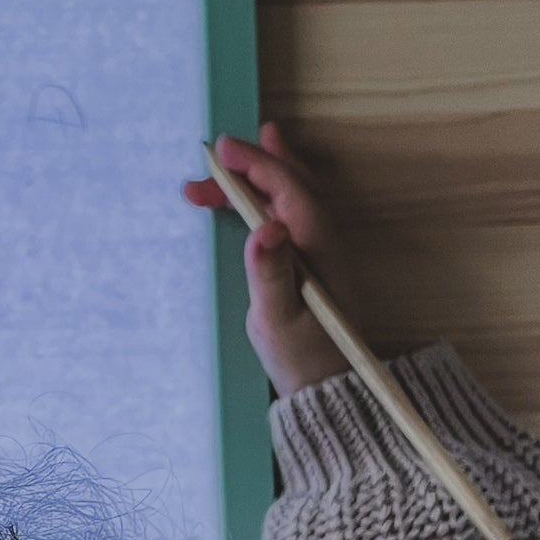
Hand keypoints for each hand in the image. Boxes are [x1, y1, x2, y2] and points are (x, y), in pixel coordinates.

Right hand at [183, 124, 350, 395]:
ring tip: (228, 162)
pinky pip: (292, 210)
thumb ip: (270, 273)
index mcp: (317, 247)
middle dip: (252, 165)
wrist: (328, 388)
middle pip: (291, 183)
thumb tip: (266, 227)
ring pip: (293, 194)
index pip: (287, 189)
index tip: (221, 151)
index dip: (255, 164)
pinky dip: (270, 192)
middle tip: (211, 160)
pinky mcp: (313, 260)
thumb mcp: (276, 320)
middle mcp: (325, 239)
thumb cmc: (300, 358)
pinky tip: (256, 192)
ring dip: (259, 176)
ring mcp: (322, 247)